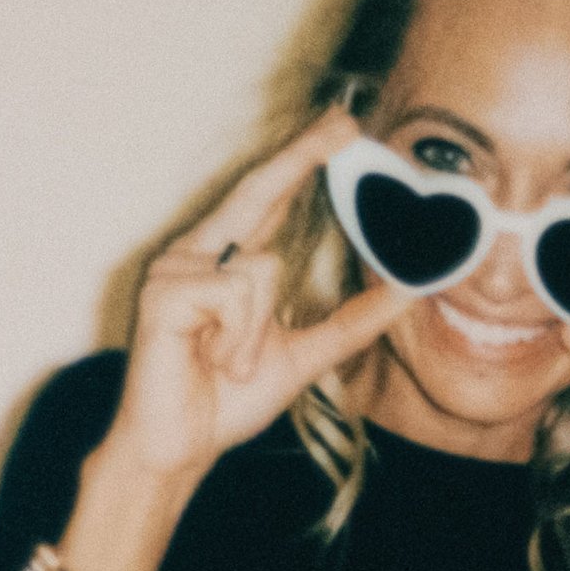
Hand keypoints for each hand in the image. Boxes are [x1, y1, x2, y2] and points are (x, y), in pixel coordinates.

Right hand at [103, 107, 404, 487]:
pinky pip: (234, 295)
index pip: (271, 197)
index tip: (341, 125)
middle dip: (303, 155)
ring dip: (258, 332)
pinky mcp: (165, 291)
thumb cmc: (225, 401)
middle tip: (346, 121)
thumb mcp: (304, 357)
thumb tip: (405, 294)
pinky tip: (211, 360)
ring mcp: (177, 268)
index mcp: (228, 262)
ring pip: (263, 268)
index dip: (303, 157)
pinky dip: (237, 339)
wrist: (178, 449)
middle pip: (260, 190)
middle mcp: (199, 253)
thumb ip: (350, 324)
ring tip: (229, 363)